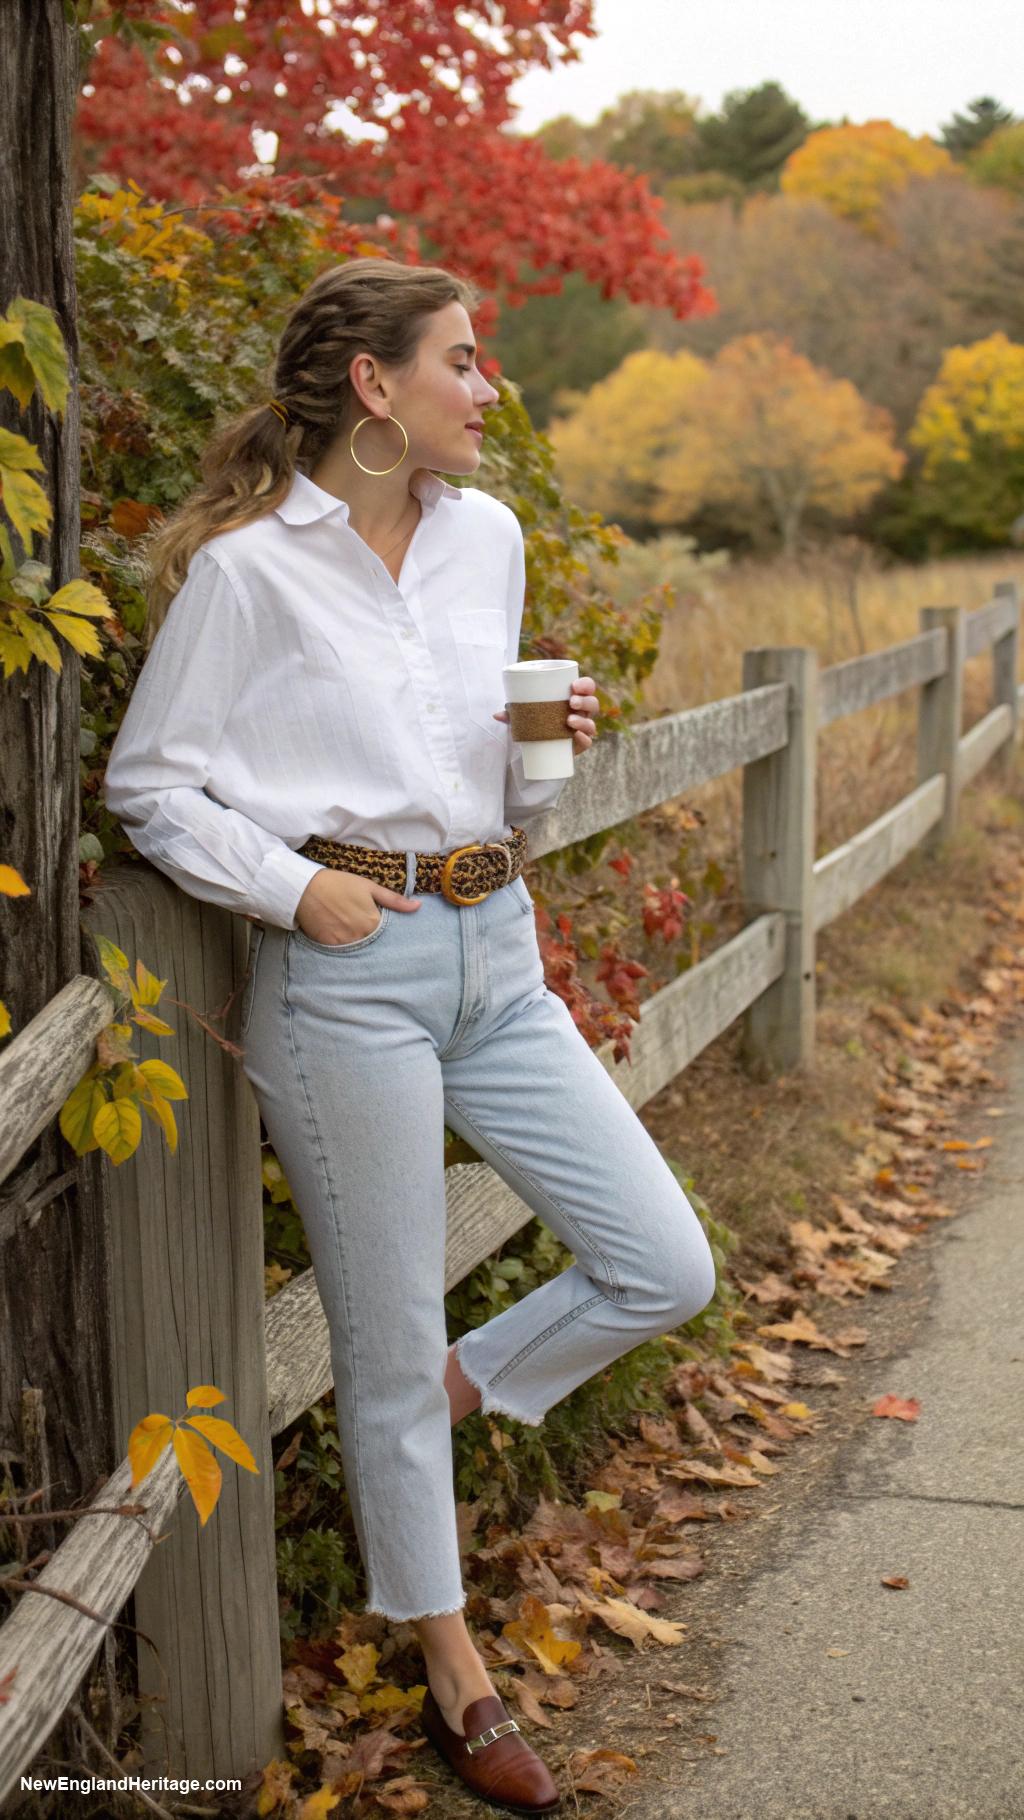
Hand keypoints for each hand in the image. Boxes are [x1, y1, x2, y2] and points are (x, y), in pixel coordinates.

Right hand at [295, 867, 419, 943]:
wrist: (306, 888)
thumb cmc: (339, 884)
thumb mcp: (369, 887)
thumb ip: (394, 900)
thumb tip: (418, 907)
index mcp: (373, 922)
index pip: (388, 937)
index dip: (387, 935)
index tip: (387, 934)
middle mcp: (360, 935)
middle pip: (373, 945)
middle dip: (374, 942)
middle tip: (370, 936)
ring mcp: (344, 942)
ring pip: (359, 951)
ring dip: (360, 946)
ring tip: (354, 936)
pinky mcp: (328, 946)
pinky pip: (342, 952)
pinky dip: (345, 948)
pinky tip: (342, 938)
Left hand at [491, 674, 599, 752]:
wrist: (538, 748)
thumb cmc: (535, 723)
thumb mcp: (525, 716)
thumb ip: (513, 714)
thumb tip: (496, 715)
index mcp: (573, 698)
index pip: (587, 687)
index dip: (585, 685)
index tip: (574, 686)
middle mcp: (581, 713)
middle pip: (592, 704)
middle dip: (585, 701)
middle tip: (571, 702)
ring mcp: (582, 729)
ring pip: (591, 723)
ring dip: (583, 720)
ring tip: (569, 721)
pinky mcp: (578, 745)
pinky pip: (587, 742)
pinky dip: (584, 739)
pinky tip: (578, 736)